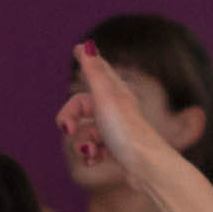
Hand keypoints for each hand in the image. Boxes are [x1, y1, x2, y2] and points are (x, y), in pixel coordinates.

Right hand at [57, 44, 180, 189]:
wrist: (145, 167)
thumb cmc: (125, 130)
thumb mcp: (105, 97)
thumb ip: (93, 71)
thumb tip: (86, 44)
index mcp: (114, 93)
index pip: (97, 72)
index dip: (87, 62)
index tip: (76, 48)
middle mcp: (115, 110)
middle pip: (80, 107)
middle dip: (69, 119)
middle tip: (67, 129)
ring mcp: (114, 131)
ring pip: (84, 132)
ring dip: (81, 144)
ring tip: (92, 151)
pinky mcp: (115, 151)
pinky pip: (92, 150)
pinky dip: (90, 156)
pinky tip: (95, 161)